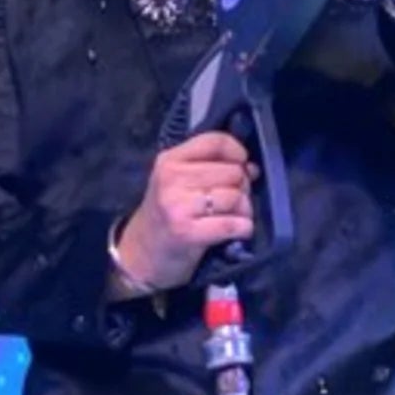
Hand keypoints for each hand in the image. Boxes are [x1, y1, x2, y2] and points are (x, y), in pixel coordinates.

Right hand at [111, 128, 256, 299]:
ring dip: (244, 210)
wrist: (142, 253)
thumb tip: (252, 168)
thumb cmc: (167, 214)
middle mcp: (171, 179)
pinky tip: (237, 231)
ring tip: (233, 216)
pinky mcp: (187, 233)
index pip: (216, 142)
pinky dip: (243, 228)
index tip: (241, 165)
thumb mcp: (178, 181)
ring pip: (236, 197)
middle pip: (232, 171)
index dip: (237, 152)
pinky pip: (233, 224)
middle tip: (232, 199)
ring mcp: (178, 206)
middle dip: (242, 186)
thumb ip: (211, 167)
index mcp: (169, 160)